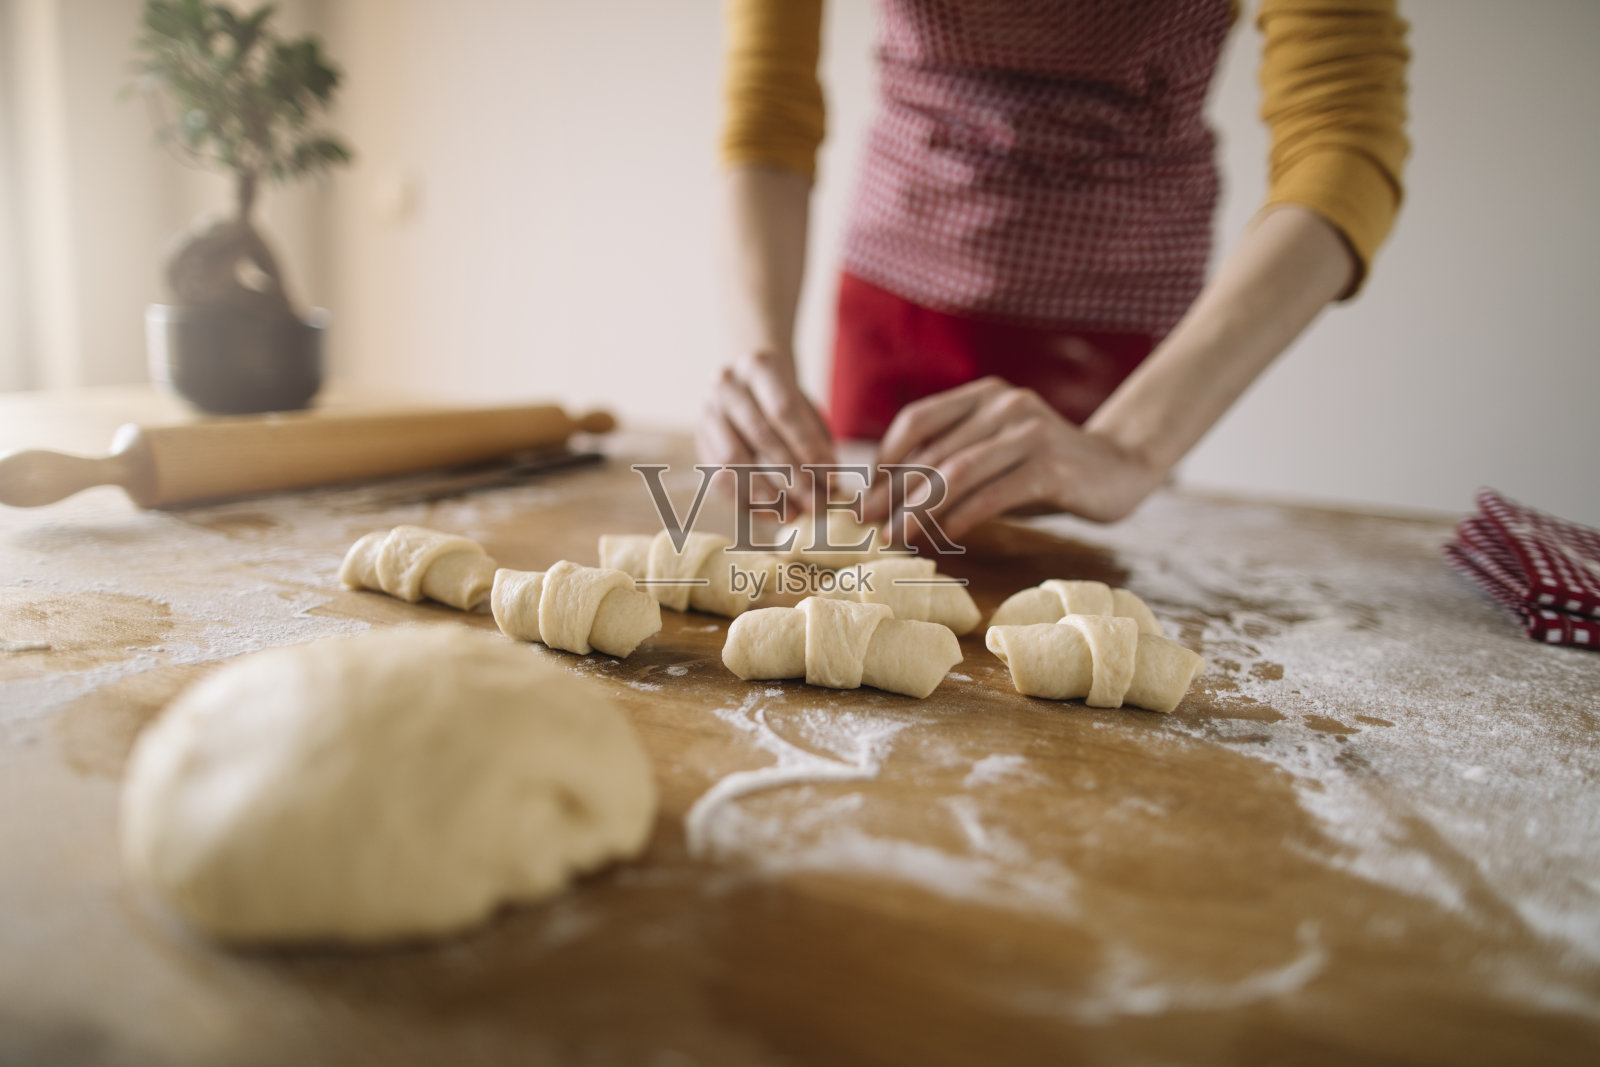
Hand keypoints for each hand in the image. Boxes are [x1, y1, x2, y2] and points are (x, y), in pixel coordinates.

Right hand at [696, 350, 836, 517]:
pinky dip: (744, 499)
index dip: (808, 446)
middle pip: (760, 435)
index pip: (784, 410)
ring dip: (765, 492)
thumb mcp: (805, 405)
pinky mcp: (699, 440)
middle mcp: (726, 385)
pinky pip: (717, 476)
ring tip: (792, 514)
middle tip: (816, 505)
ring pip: (733, 458)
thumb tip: (829, 486)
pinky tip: (769, 514)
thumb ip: (817, 440)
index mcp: (759, 366)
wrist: (745, 381)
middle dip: (792, 475)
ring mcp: (707, 412)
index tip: (831, 477)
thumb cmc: (784, 398)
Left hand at [859, 377, 1164, 544]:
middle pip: (932, 451)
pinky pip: (992, 494)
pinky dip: (961, 517)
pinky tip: (943, 538)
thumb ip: (954, 462)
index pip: (917, 419)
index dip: (885, 459)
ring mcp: (1029, 433)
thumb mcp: (996, 455)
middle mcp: (1004, 405)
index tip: (866, 496)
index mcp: (984, 395)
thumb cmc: (1045, 468)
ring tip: (896, 538)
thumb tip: (889, 497)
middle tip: (867, 524)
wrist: (1119, 469)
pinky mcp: (1050, 466)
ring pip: (957, 473)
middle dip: (893, 492)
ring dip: (920, 509)